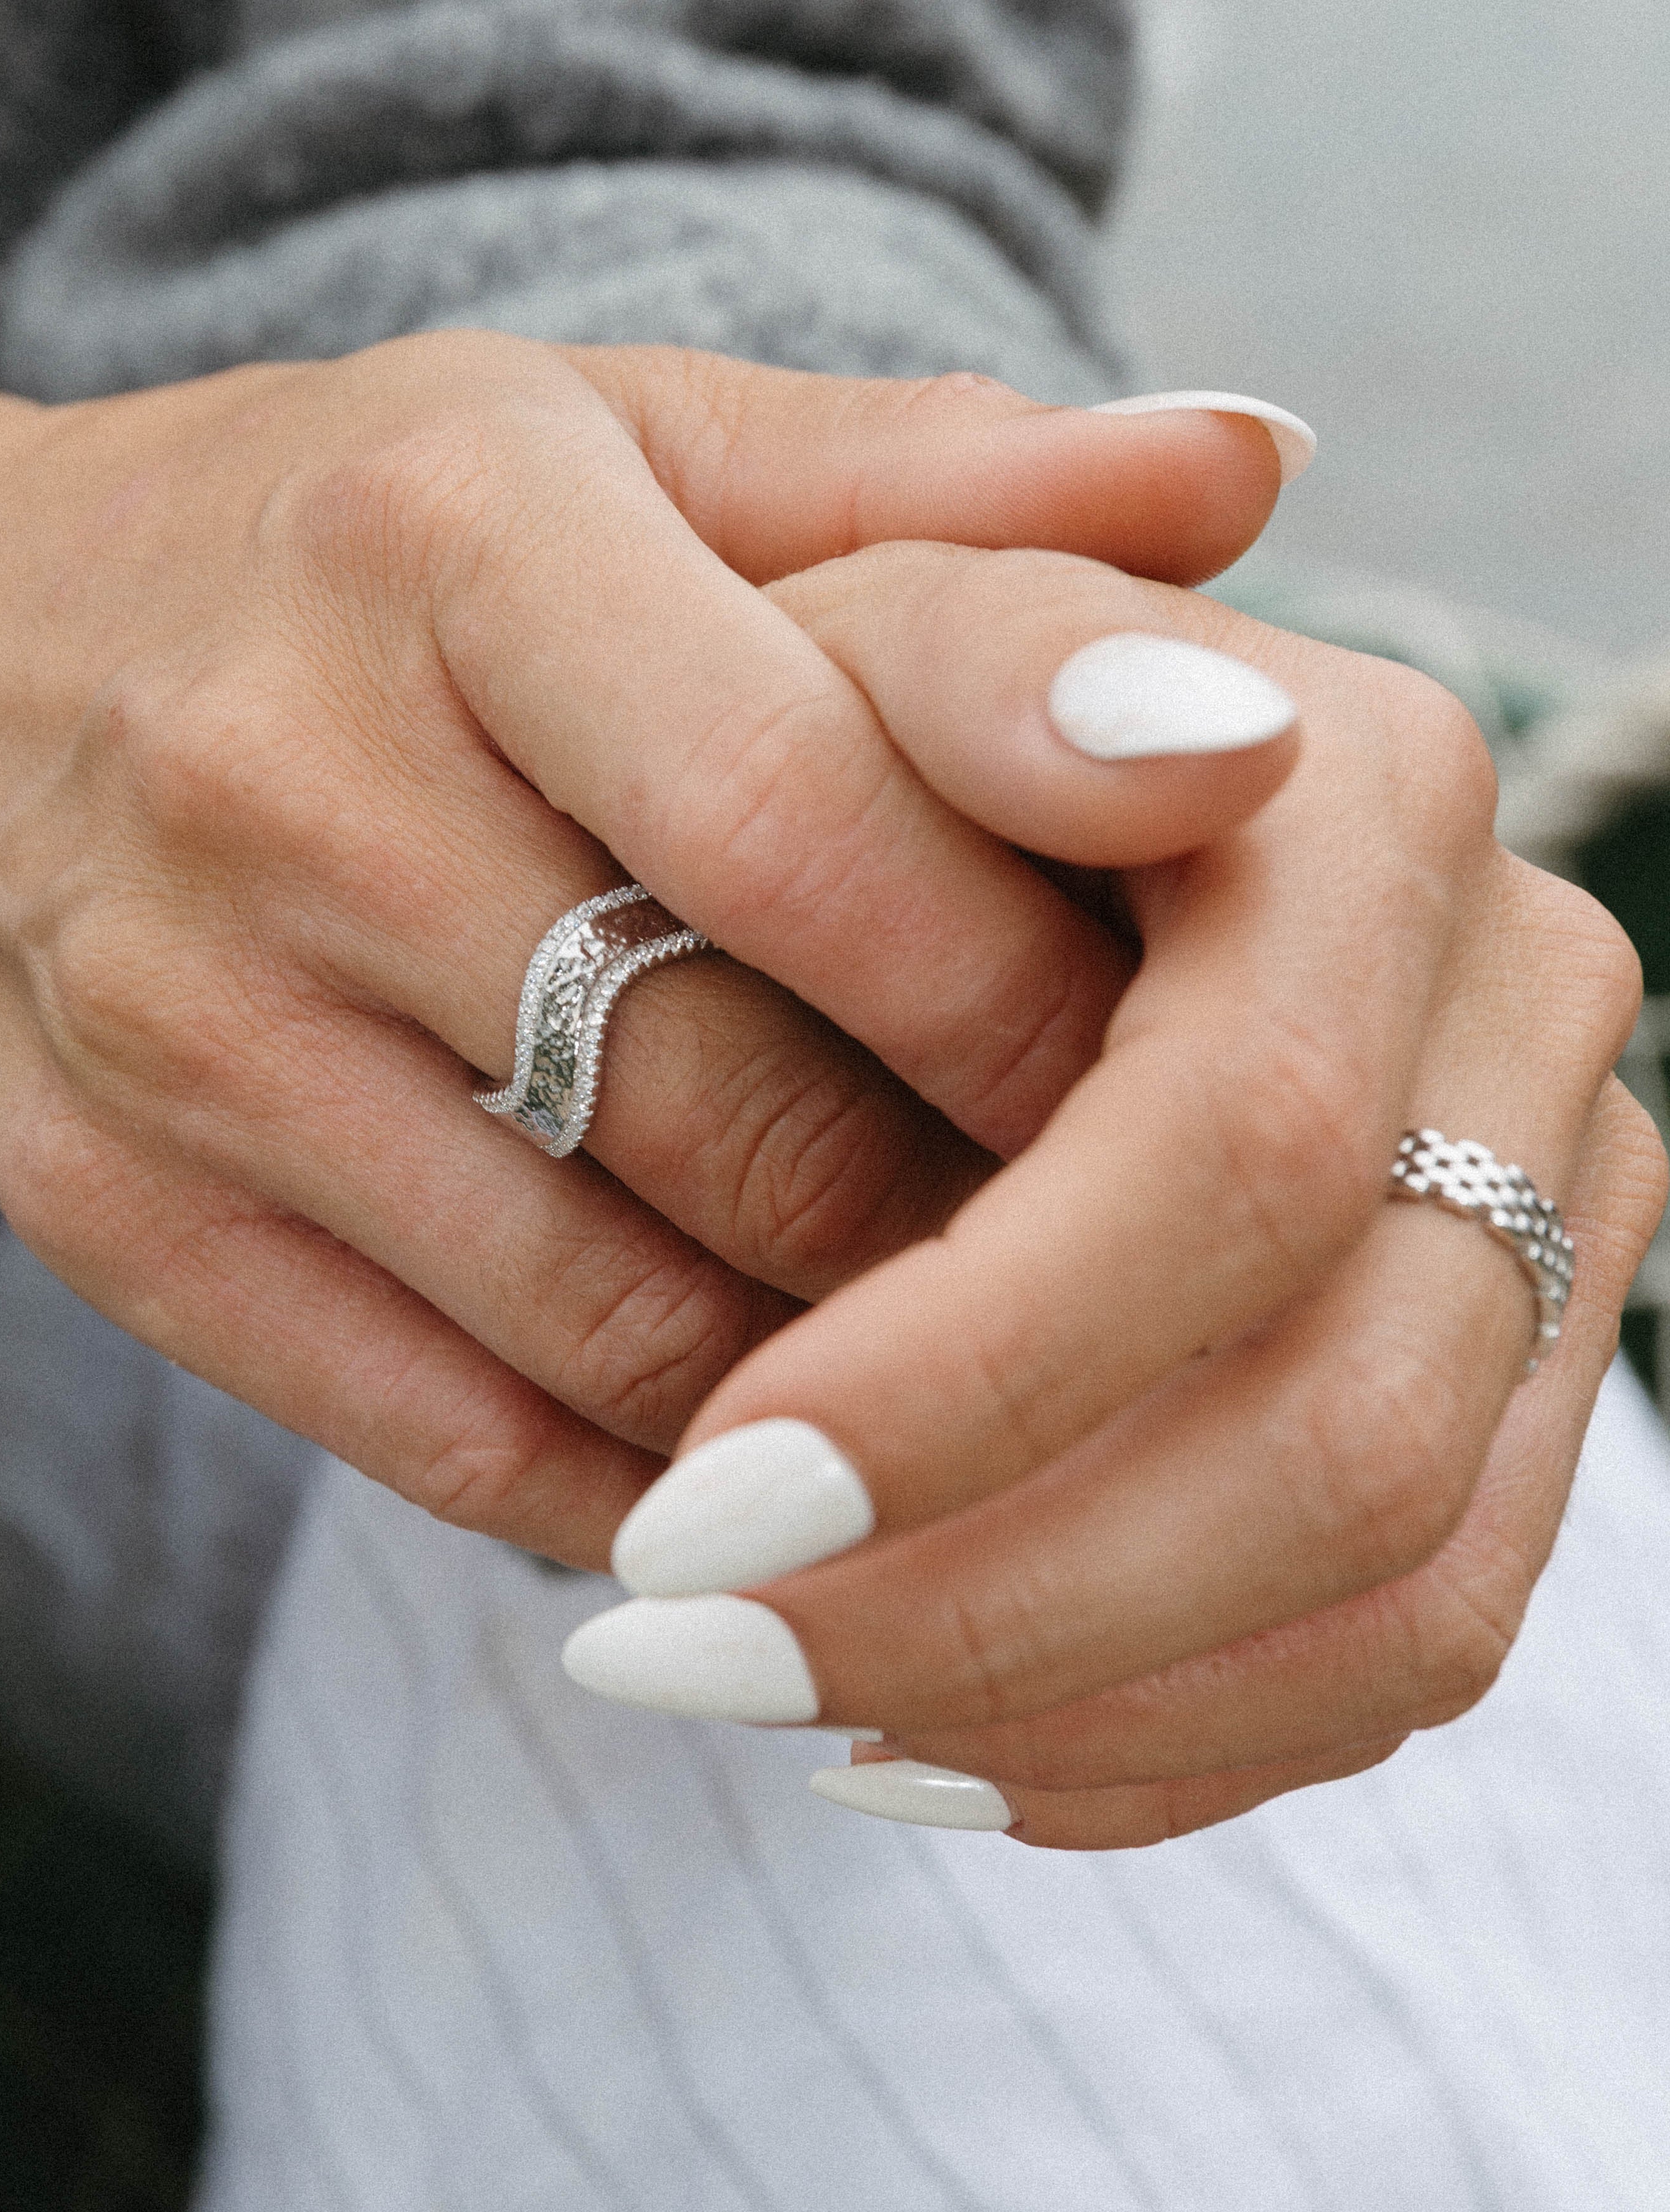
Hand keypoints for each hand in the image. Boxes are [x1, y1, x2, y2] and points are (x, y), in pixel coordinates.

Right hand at [0, 339, 1293, 1560]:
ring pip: (613, 1314)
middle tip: (1105, 1248)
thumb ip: (928, 480)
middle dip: (977, 1216)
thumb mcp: (607, 435)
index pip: (819, 821)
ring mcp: (175, 1029)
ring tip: (958, 1353)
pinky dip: (644, 1470)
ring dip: (837, 1382)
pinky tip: (756, 1443)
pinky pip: (446, 1425)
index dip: (1037, 987)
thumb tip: (1255, 473)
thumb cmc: (332, 547)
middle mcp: (284, 781)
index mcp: (453, 536)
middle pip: (740, 1109)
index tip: (1165, 1061)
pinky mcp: (108, 1217)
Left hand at [567, 541, 1664, 1845]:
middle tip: (674, 1655)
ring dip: (1065, 1696)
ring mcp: (1537, 1222)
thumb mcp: (845, 630)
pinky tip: (912, 1742)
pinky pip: (1392, 1642)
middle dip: (993, 1586)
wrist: (924, 796)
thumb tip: (1239, 469)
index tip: (686, 1509)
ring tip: (769, 1714)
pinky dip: (1155, 1732)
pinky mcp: (1501, 1382)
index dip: (965, 1370)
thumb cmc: (820, 714)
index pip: (1226, 1158)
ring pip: (1392, 1584)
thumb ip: (994, 608)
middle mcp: (1508, 1026)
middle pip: (1336, 1423)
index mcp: (1375, 819)